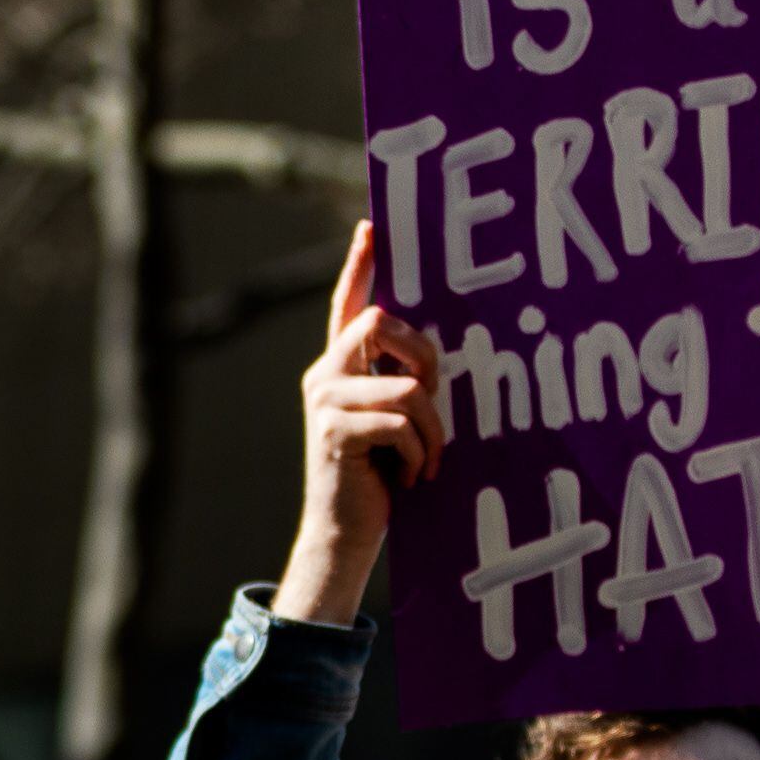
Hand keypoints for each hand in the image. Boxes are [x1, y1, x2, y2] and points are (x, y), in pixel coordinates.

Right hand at [270, 225, 448, 626]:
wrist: (343, 534)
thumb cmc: (377, 478)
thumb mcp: (389, 422)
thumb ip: (397, 383)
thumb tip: (434, 362)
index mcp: (339, 367)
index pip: (347, 303)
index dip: (358, 264)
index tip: (372, 225)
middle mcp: (324, 374)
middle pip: (382, 322)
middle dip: (425, 357)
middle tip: (433, 403)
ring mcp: (326, 401)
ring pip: (406, 385)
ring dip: (431, 430)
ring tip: (424, 461)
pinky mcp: (336, 431)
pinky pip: (401, 423)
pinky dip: (417, 455)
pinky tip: (408, 478)